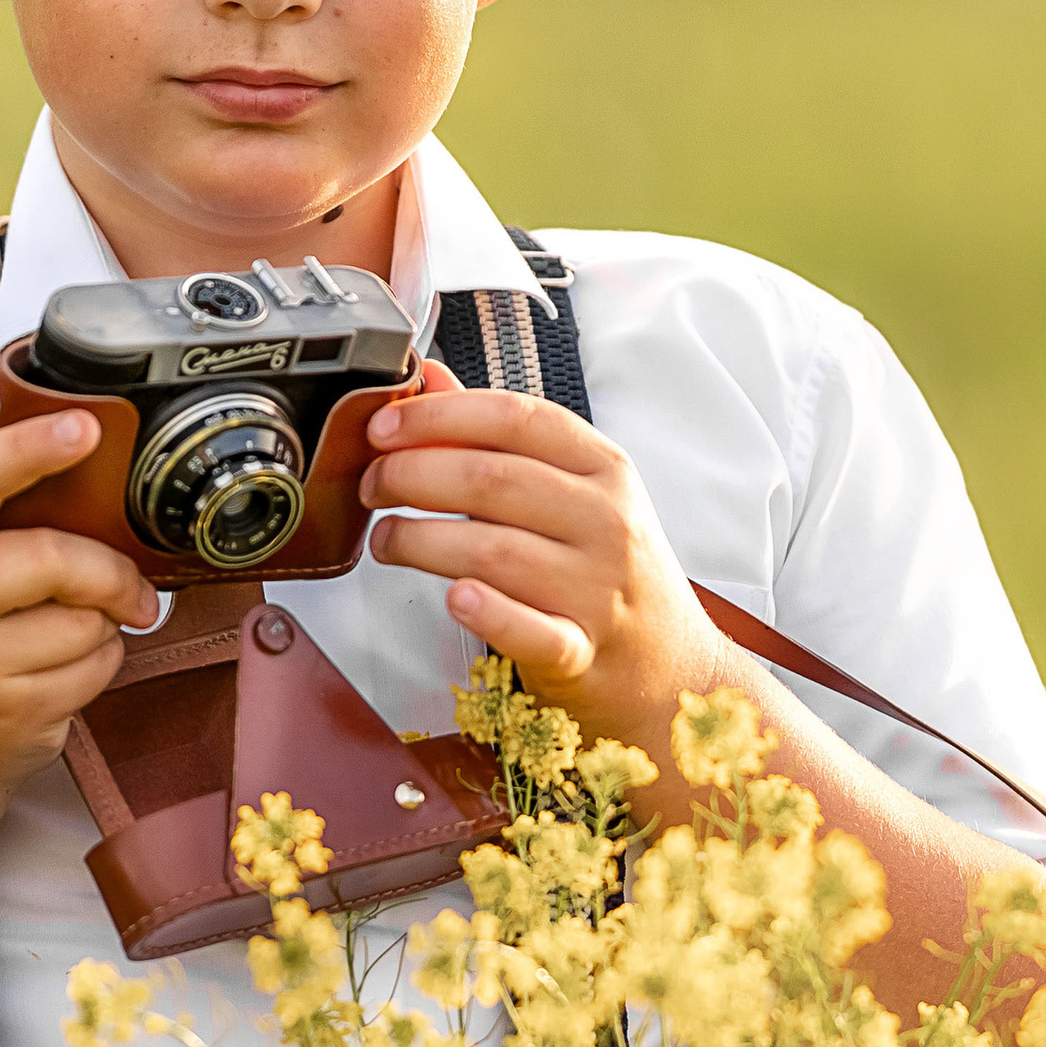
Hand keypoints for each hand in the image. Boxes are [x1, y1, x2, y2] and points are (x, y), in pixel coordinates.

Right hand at [0, 409, 160, 806]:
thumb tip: (79, 459)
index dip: (28, 449)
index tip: (82, 426)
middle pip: (49, 559)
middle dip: (107, 569)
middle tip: (127, 584)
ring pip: (86, 621)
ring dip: (104, 622)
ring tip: (71, 631)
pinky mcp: (11, 714)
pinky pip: (97, 668)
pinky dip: (101, 662)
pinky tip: (66, 667)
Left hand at [361, 362, 721, 742]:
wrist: (671, 667)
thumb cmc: (610, 571)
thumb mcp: (574, 491)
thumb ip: (498, 438)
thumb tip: (429, 379)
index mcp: (603, 468)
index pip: (515, 418)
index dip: (438, 416)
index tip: (384, 427)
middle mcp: (606, 521)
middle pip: (492, 480)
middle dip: (411, 476)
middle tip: (374, 486)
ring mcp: (598, 589)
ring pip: (492, 551)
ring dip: (419, 540)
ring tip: (387, 540)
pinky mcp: (583, 651)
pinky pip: (532, 631)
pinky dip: (489, 613)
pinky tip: (456, 598)